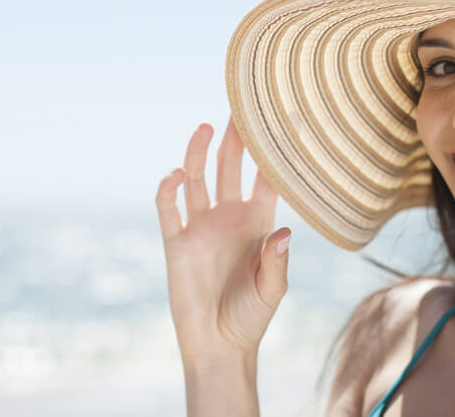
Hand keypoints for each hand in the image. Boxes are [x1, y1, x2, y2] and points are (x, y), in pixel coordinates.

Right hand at [156, 118, 290, 364]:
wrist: (218, 345)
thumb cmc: (251, 317)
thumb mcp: (271, 292)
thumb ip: (276, 264)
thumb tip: (282, 234)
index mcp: (258, 223)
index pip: (267, 180)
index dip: (274, 155)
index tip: (286, 124)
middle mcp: (229, 217)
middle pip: (230, 167)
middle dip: (235, 140)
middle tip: (241, 108)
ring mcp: (201, 226)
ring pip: (197, 177)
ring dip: (199, 151)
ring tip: (206, 125)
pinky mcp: (177, 241)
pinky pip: (169, 207)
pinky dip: (169, 187)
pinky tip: (175, 173)